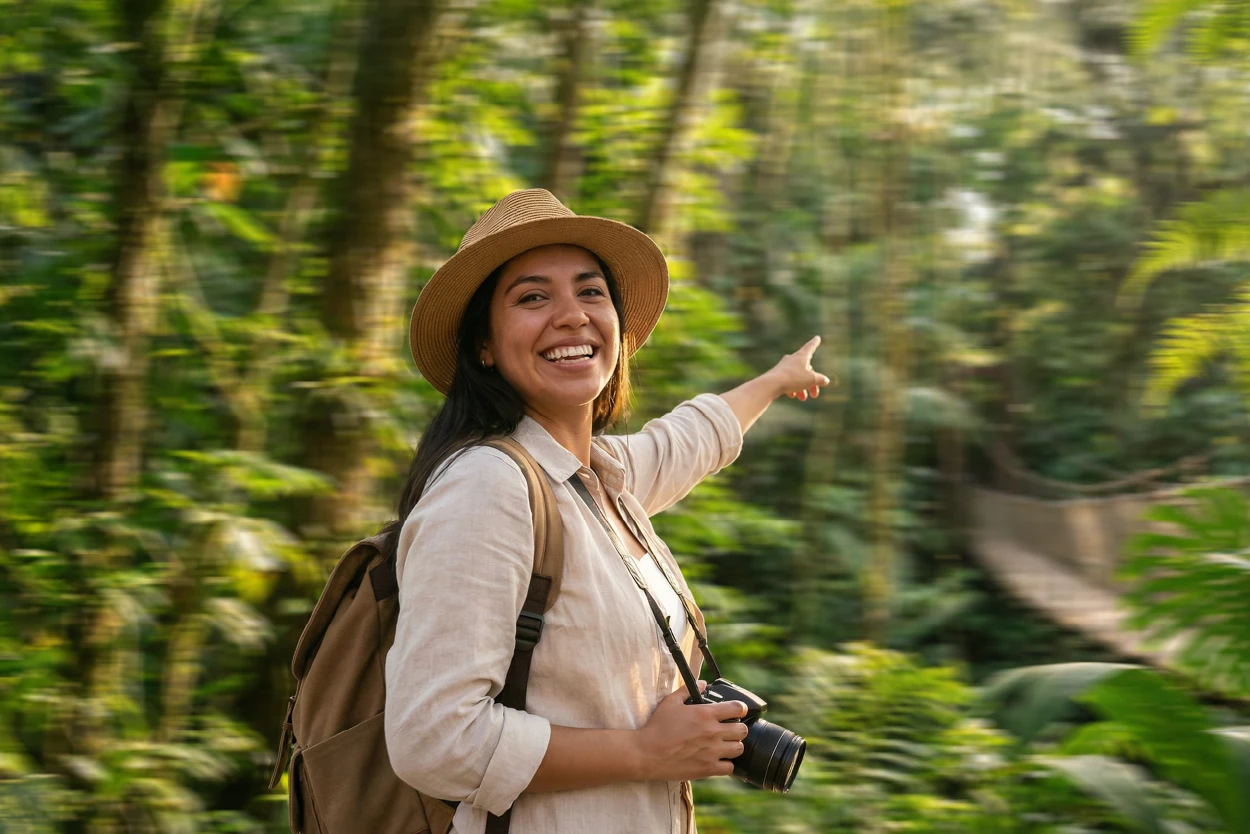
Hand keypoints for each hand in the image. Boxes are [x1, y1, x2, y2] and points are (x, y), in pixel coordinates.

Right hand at [634, 681, 748, 781]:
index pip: (737, 708)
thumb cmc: (657, 726)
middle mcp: (713, 732)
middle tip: (729, 729)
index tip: (737, 711)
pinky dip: (726, 764)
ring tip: (725, 745)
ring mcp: (712, 752)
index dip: (740, 709)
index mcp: (706, 714)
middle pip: (742, 730)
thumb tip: (702, 683)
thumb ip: (687, 690)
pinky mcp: (708, 769)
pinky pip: (730, 768)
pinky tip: (718, 760)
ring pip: (739, 749)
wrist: (647, 753)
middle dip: (738, 728)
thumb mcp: (670, 702)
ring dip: (734, 746)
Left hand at [770, 336, 831, 401]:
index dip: (815, 343)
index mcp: (801, 356)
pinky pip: (787, 381)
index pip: (810, 347)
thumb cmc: (793, 379)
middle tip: (814, 395)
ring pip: (797, 377)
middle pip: (806, 369)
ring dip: (802, 388)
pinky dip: (792, 388)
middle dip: (812, 383)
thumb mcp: (811, 380)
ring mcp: (783, 367)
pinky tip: (792, 396)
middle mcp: (792, 359)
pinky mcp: (776, 375)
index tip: (817, 337)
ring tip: (802, 398)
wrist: (771, 384)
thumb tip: (825, 380)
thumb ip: (820, 379)